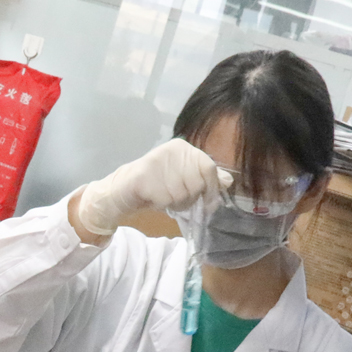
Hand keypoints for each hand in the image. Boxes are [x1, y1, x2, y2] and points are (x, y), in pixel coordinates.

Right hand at [72, 137, 230, 239]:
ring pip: (182, 194)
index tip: (209, 204)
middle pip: (197, 183)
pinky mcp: (144, 176)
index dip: (212, 189)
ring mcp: (157, 161)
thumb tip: (228, 180)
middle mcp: (172, 150)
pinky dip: (161, 205)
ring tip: (163, 197)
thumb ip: (205, 178)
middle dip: (189, 198)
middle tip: (175, 198)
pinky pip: (165, 199)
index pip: (209, 168)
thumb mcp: (184, 180)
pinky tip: (153, 198)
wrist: (122, 190)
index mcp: (183, 147)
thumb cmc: (157, 185)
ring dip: (174, 203)